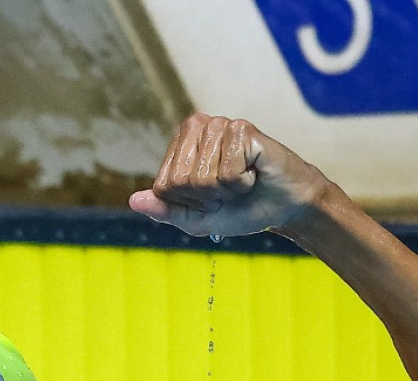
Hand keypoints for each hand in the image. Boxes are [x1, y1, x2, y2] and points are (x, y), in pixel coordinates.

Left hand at [129, 115, 331, 236]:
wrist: (283, 207)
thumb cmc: (240, 208)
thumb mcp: (196, 219)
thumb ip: (165, 210)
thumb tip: (134, 200)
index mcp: (178, 146)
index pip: (164, 186)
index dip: (189, 203)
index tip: (210, 199)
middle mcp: (196, 128)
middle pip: (181, 181)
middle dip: (207, 198)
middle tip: (228, 191)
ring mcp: (219, 126)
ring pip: (203, 177)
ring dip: (226, 190)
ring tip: (241, 181)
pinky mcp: (242, 129)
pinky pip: (228, 172)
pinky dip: (243, 182)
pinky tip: (254, 172)